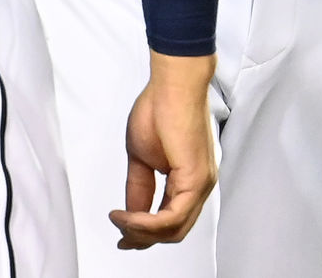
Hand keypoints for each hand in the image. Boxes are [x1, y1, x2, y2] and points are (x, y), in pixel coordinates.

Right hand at [109, 51, 217, 249]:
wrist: (173, 82)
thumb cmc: (161, 106)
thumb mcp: (142, 157)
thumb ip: (140, 187)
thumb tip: (132, 212)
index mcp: (190, 178)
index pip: (171, 219)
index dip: (145, 232)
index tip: (123, 234)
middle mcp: (200, 184)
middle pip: (174, 230)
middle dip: (143, 238)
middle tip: (121, 236)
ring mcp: (201, 182)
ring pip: (174, 229)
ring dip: (141, 232)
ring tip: (120, 221)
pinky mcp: (196, 178)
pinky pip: (173, 217)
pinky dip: (146, 223)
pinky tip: (128, 216)